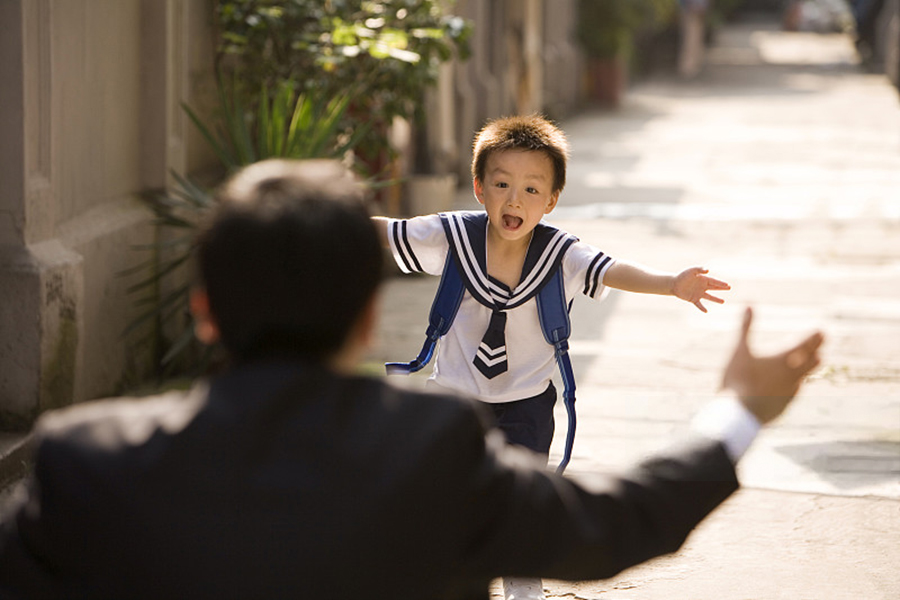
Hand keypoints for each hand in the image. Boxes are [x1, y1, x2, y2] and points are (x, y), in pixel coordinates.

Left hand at [672, 267, 730, 312]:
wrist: (674, 283)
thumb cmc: (683, 275)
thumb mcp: (691, 270)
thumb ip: (699, 269)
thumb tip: (708, 270)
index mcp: (703, 279)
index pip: (714, 281)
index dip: (720, 283)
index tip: (727, 285)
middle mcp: (702, 286)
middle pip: (714, 287)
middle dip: (721, 288)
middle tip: (729, 288)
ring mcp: (698, 293)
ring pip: (709, 297)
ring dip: (716, 299)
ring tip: (723, 302)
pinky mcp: (693, 299)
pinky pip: (699, 304)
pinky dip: (702, 308)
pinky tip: (706, 311)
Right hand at [721, 307, 823, 423]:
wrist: (739, 414)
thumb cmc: (738, 378)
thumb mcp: (739, 349)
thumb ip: (745, 327)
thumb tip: (749, 304)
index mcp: (785, 359)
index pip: (807, 344)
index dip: (815, 337)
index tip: (822, 331)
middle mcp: (793, 376)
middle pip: (812, 362)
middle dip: (815, 352)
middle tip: (819, 348)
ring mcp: (790, 394)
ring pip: (804, 379)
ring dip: (806, 370)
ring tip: (807, 366)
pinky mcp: (784, 407)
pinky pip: (793, 393)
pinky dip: (793, 386)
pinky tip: (789, 387)